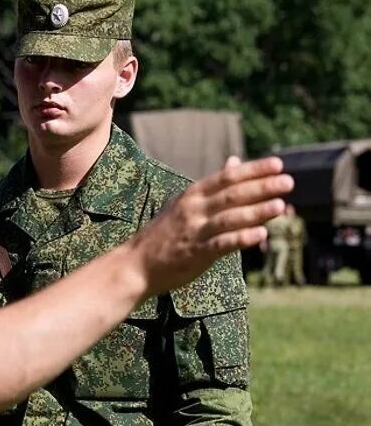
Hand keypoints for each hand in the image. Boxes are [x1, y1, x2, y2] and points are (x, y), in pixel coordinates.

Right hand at [130, 156, 292, 294]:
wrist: (136, 264)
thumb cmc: (164, 234)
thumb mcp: (185, 203)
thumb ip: (213, 186)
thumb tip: (235, 161)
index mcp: (193, 195)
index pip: (226, 177)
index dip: (253, 170)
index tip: (277, 164)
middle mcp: (194, 209)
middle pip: (232, 195)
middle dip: (261, 187)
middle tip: (288, 182)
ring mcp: (194, 231)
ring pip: (229, 218)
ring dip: (256, 211)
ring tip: (281, 205)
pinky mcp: (195, 253)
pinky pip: (221, 244)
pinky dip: (241, 238)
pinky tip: (260, 235)